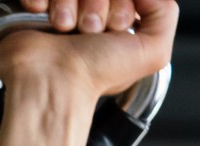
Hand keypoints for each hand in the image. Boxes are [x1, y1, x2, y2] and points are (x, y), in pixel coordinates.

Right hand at [0, 0, 176, 100]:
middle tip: (88, 30)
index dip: (122, 4)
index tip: (114, 28)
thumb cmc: (95, 74)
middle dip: (96, 4)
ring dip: (68, 1)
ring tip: (64, 26)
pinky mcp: (34, 6)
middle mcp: (88, 13)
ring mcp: (61, 9)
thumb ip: (165, 14)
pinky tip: (43, 13)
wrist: (52, 83)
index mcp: (114, 20)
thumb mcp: (152, 51)